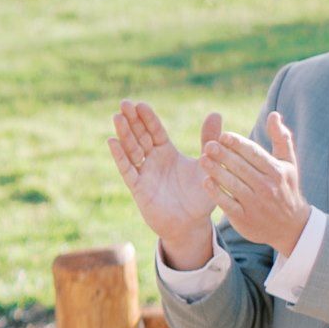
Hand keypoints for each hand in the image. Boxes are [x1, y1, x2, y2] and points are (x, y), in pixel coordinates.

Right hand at [111, 100, 218, 262]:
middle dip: (132, 120)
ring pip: (131, 149)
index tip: (140, 104)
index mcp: (168, 152)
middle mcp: (153, 160)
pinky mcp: (138, 188)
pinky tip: (113, 141)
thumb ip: (209, 140)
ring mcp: (144, 173)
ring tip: (117, 117)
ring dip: (124, 133)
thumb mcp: (208, 164)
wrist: (191, 224)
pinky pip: (127, 169)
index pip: (155, 131)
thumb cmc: (200, 195)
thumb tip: (215, 113)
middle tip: (124, 103)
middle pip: (140, 136)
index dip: (148, 118)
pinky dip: (120, 156)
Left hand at [202, 110, 311, 258]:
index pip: (255, 154)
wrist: (290, 226)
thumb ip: (281, 138)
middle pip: (242, 168)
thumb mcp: (289, 163)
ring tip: (203, 159)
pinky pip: (228, 204)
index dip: (238, 144)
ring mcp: (256, 204)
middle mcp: (267, 187)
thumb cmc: (286, 187)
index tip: (223, 135)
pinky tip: (205, 182)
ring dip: (217, 171)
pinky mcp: (244, 218)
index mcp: (277, 171)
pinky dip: (216, 193)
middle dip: (224, 155)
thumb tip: (273, 114)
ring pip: (233, 184)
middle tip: (208, 145)